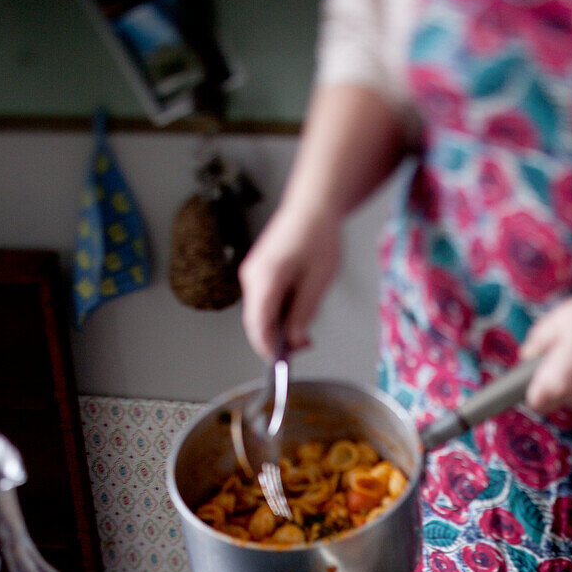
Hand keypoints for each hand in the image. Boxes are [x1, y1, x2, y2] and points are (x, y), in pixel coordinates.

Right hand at [238, 203, 340, 361]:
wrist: (312, 206)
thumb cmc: (318, 236)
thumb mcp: (319, 280)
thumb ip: (304, 312)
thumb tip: (294, 340)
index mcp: (266, 277)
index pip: (258, 325)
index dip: (268, 349)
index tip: (281, 366)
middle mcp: (252, 277)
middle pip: (255, 322)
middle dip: (274, 341)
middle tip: (302, 348)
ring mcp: (253, 274)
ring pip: (259, 314)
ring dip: (277, 328)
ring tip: (304, 332)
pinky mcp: (259, 273)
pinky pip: (263, 302)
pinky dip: (277, 314)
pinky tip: (296, 314)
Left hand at [519, 288, 571, 413]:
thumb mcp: (560, 318)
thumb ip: (537, 340)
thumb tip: (528, 355)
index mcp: (557, 381)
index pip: (533, 402)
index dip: (528, 387)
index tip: (532, 369)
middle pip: (552, 403)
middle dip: (548, 387)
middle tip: (554, 358)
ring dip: (569, 382)